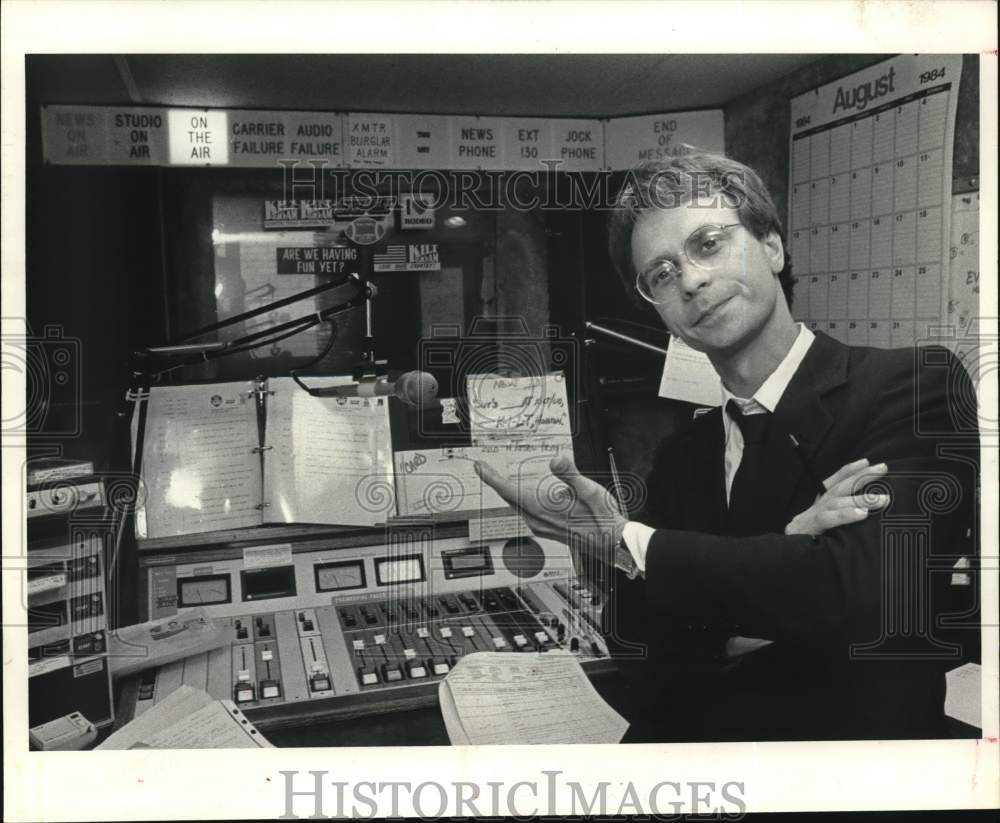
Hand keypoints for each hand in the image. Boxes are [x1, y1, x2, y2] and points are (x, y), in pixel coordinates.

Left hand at [474, 455, 626, 564]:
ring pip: (516, 506)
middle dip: (495, 482)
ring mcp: (541, 526)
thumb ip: (570, 474)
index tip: (480, 467)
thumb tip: (555, 460)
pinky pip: (526, 512)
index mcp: (542, 509)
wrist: (611, 544)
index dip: (492, 478)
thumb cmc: (602, 520)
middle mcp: (537, 520)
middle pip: (509, 498)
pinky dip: (519, 500)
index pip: (509, 491)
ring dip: (507, 492)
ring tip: (499, 478)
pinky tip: (525, 495)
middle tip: (484, 468)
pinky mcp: (547, 529)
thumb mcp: (589, 490)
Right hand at [785, 458, 889, 536]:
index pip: (836, 481)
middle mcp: (817, 506)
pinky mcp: (809, 529)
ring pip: (837, 502)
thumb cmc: (812, 541)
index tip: (868, 462)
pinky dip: (845, 515)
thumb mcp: (828, 526)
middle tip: (883, 468)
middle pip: (840, 487)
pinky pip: (828, 519)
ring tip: (882, 500)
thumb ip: (842, 516)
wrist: (787, 556)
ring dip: (861, 499)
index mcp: (821, 503)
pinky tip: (862, 515)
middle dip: (861, 476)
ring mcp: (812, 516)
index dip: (850, 470)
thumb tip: (869, 511)